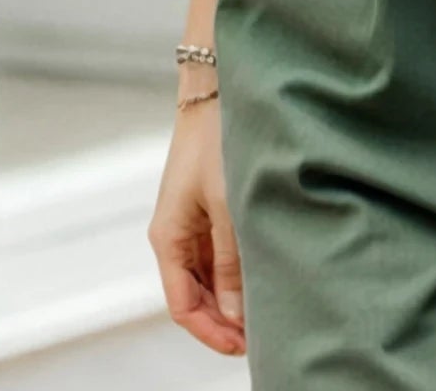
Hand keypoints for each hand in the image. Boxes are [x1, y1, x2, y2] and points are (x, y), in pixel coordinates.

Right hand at [149, 96, 246, 358]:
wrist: (217, 89)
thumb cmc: (217, 139)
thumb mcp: (228, 206)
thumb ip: (232, 262)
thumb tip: (236, 315)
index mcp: (168, 238)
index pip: (183, 306)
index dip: (212, 332)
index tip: (244, 347)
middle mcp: (175, 234)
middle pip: (195, 296)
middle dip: (224, 319)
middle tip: (262, 334)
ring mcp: (192, 221)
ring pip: (208, 277)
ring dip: (232, 296)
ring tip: (267, 307)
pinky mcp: (208, 207)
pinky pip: (218, 253)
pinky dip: (236, 270)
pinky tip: (262, 273)